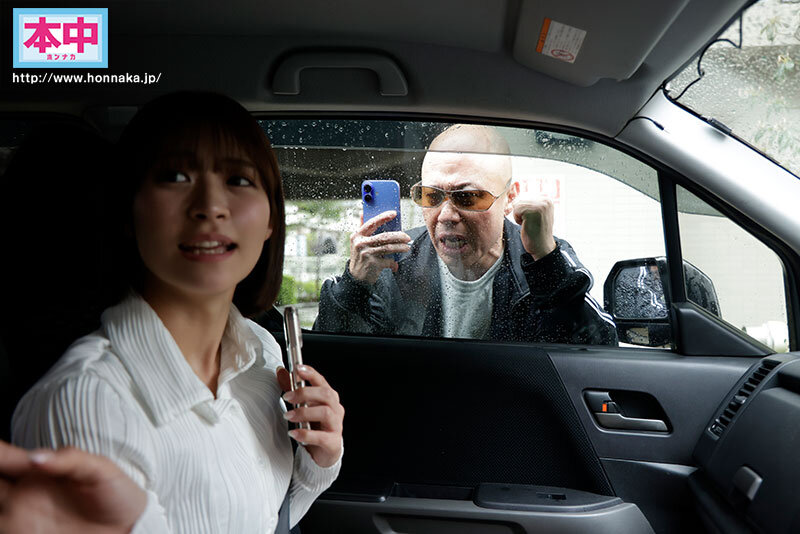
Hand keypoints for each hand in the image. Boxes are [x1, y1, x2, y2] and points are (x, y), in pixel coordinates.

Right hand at [0, 441, 146, 533]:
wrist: (130, 528)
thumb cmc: (117, 495)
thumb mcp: (101, 469)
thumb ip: (69, 459)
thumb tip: (35, 457)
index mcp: (41, 471)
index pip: (5, 458)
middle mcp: (25, 494)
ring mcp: (23, 518)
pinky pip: (5, 527)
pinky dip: (2, 520)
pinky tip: (3, 514)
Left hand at [277, 366, 343, 467]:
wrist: (324, 452)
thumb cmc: (314, 426)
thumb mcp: (303, 406)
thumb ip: (293, 389)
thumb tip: (281, 372)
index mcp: (329, 398)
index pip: (322, 382)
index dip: (311, 374)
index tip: (298, 368)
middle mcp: (335, 409)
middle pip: (326, 394)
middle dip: (305, 393)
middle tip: (287, 397)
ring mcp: (336, 425)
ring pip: (325, 413)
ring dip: (304, 412)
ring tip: (288, 416)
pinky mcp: (333, 442)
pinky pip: (321, 437)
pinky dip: (305, 434)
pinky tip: (293, 433)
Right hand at [348, 211, 410, 283]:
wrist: (356, 276)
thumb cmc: (360, 256)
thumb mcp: (357, 241)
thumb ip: (361, 227)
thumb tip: (362, 212)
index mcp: (357, 235)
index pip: (371, 223)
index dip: (383, 217)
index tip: (394, 213)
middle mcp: (360, 244)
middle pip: (384, 236)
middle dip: (398, 236)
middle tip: (407, 237)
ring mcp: (366, 254)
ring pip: (388, 248)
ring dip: (400, 247)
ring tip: (407, 247)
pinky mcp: (372, 264)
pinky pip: (388, 261)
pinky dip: (393, 262)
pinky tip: (395, 263)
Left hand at [512, 192, 556, 259]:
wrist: (542, 247)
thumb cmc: (536, 231)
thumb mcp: (533, 212)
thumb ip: (527, 200)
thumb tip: (514, 185)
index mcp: (547, 198)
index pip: (524, 195)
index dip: (521, 208)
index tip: (529, 218)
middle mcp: (546, 199)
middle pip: (520, 198)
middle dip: (520, 212)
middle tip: (529, 222)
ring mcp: (540, 205)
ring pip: (517, 204)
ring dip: (519, 216)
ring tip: (529, 223)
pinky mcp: (533, 211)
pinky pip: (516, 210)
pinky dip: (517, 219)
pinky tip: (527, 225)